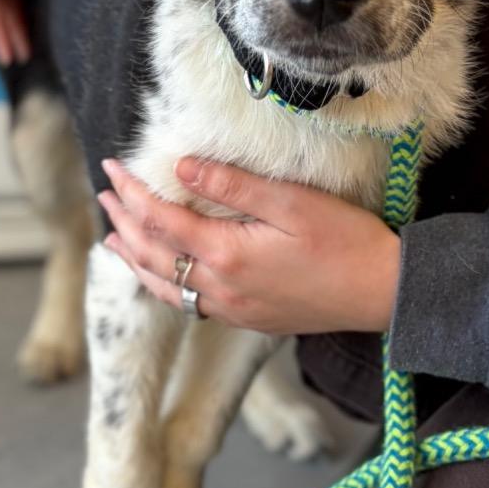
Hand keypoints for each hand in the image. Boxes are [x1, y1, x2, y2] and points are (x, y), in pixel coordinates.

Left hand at [97, 158, 400, 334]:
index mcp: (227, 255)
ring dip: (136, 260)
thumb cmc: (345, 242)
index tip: (112, 169)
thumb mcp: (292, 202)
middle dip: (125, 223)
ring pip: (165, 287)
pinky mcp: (246, 319)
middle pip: (153, 255)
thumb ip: (233, 184)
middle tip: (105, 196)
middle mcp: (220, 289)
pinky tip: (162, 274)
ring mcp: (232, 310)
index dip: (132, 193)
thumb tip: (180, 168)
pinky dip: (162, 284)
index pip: (160, 220)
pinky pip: (188, 303)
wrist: (383, 294)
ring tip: (114, 241)